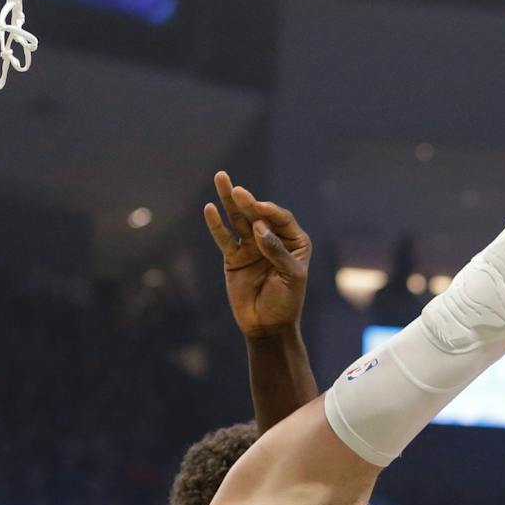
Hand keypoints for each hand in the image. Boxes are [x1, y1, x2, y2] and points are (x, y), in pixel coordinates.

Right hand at [202, 171, 313, 338]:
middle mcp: (272, 240)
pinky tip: (210, 209)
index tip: (259, 210)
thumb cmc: (286, 302)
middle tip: (236, 189)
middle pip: (258, 214)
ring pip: (239, 220)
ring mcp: (252, 247)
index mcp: (294, 242)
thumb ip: (277, 251)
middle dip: (248, 201)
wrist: (267, 326)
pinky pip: (225, 238)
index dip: (270, 212)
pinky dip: (217, 224)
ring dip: (230, 201)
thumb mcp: (291, 277)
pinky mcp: (234, 257)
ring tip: (221, 178)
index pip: (282, 220)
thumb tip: (259, 226)